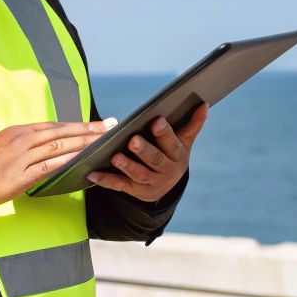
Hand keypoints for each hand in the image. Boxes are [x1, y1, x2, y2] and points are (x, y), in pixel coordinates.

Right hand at [0, 119, 114, 205]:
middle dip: (88, 130)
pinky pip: (49, 166)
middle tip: (108, 127)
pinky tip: (81, 159)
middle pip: (62, 132)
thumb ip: (26, 144)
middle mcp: (23, 140)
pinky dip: (67, 161)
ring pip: (59, 147)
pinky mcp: (22, 175)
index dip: (78, 124)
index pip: (55, 125)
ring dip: (83, 144)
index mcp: (19, 131)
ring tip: (101, 143)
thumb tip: (49, 145)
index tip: (96, 124)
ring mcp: (23, 156)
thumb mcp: (4, 146)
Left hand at [88, 104, 207, 202]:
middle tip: (132, 140)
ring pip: (138, 174)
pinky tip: (93, 173)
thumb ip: (192, 125)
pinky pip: (119, 186)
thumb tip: (204, 104)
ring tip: (115, 157)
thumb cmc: (171, 156)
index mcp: (178, 157)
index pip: (172, 144)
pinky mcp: (135, 192)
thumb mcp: (183, 143)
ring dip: (126, 166)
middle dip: (144, 150)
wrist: (165, 187)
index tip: (156, 120)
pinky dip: (105, 180)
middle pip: (155, 160)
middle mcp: (166, 172)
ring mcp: (150, 184)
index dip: (165, 133)